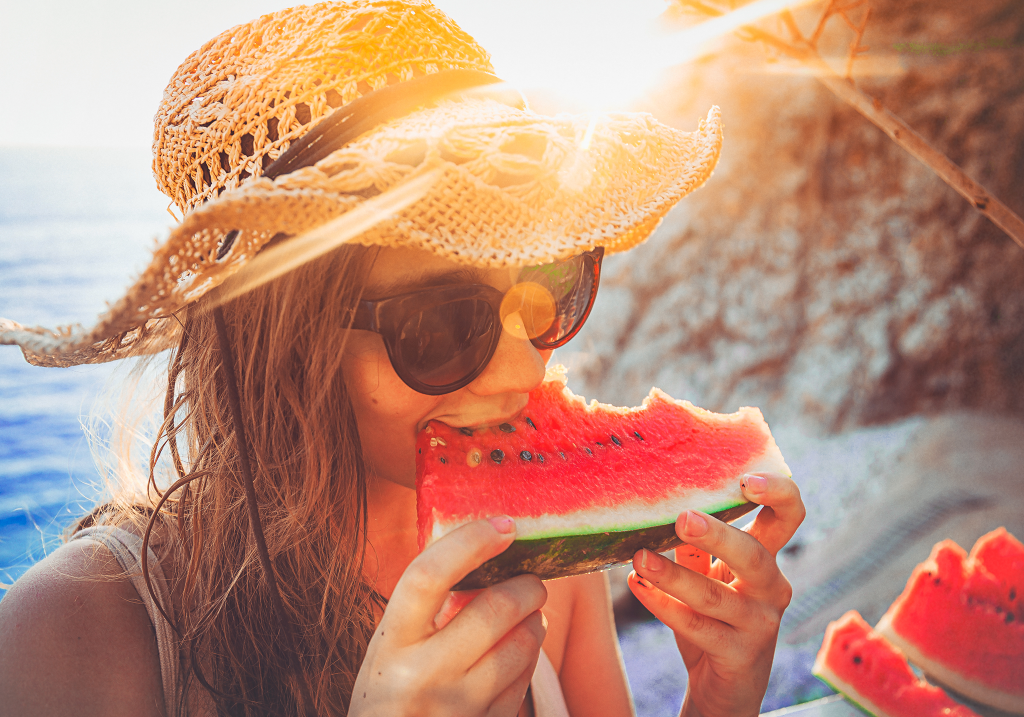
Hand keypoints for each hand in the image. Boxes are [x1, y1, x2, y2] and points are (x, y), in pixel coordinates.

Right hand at [350, 517, 547, 716]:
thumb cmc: (390, 690)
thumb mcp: (391, 646)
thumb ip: (424, 609)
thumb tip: (485, 557)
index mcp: (392, 642)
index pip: (429, 576)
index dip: (470, 542)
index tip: (505, 526)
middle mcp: (422, 674)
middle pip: (495, 609)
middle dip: (527, 586)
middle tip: (531, 579)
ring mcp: (457, 706)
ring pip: (522, 645)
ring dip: (535, 622)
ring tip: (527, 616)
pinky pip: (524, 682)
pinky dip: (529, 659)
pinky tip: (517, 654)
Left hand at [628, 473, 804, 716]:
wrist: (723, 689)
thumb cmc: (713, 620)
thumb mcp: (705, 578)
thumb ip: (694, 547)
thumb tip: (666, 505)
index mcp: (766, 559)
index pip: (788, 516)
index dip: (777, 493)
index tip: (746, 479)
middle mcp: (772, 588)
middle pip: (755, 555)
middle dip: (720, 535)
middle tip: (683, 518)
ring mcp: (759, 623)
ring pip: (716, 596)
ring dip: (674, 575)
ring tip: (640, 558)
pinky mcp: (739, 655)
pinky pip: (698, 627)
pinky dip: (663, 606)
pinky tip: (638, 586)